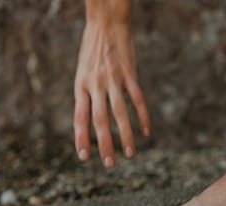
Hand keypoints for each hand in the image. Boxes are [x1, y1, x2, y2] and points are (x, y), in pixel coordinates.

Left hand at [74, 3, 149, 166]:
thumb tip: (89, 117)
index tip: (84, 157)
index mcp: (81, 85)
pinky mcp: (130, 73)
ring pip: (120, 113)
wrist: (106, 22)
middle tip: (109, 164)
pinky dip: (143, 117)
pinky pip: (137, 99)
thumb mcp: (82, 71)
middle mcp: (95, 84)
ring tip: (131, 154)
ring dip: (125, 136)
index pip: (79, 117)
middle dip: (104, 144)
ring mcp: (113, 79)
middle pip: (99, 120)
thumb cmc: (93, 48)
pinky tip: (146, 132)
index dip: (81, 138)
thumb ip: (87, 93)